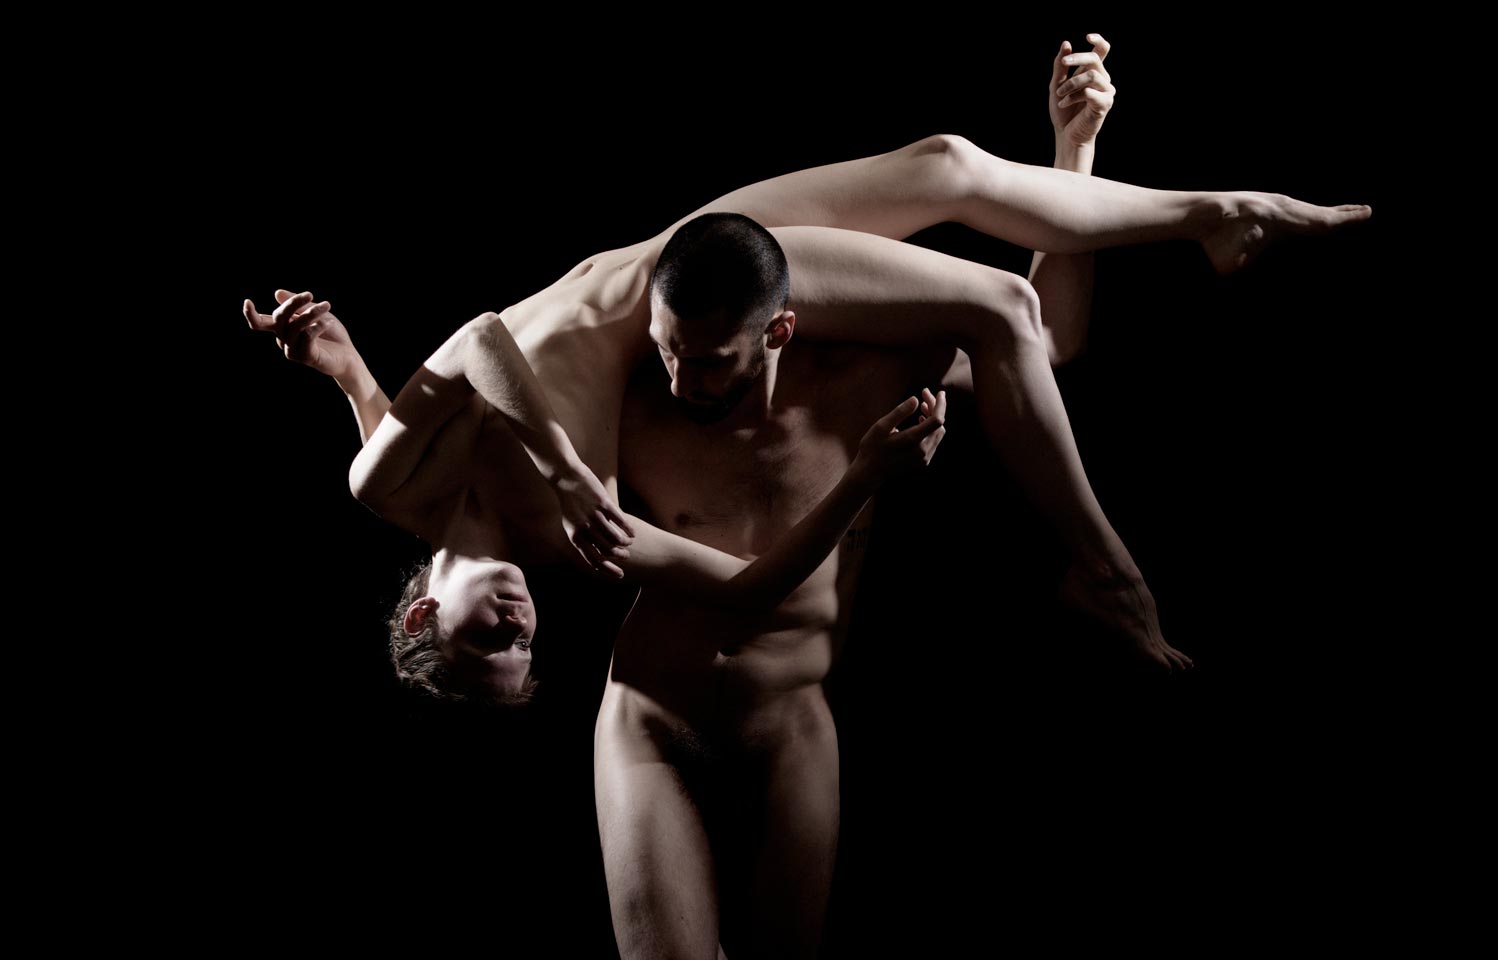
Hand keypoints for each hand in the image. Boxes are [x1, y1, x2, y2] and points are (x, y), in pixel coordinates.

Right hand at [245, 289, 360, 380]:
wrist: (349, 356)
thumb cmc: (331, 334)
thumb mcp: (315, 313)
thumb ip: (299, 305)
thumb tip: (277, 293)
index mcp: (282, 329)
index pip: (260, 323)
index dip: (251, 314)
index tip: (247, 302)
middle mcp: (284, 340)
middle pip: (280, 318)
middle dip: (293, 303)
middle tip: (310, 294)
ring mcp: (293, 350)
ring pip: (295, 326)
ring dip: (311, 313)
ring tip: (327, 306)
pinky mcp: (306, 357)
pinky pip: (306, 337)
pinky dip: (317, 326)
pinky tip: (328, 323)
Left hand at [553, 465, 636, 578]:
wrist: (567, 479)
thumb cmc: (571, 504)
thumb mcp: (572, 524)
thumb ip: (584, 538)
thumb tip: (598, 552)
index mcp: (575, 536)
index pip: (593, 560)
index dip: (608, 570)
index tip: (619, 574)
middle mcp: (585, 528)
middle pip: (607, 551)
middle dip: (619, 556)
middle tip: (626, 556)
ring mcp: (595, 516)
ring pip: (615, 537)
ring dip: (625, 543)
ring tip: (629, 543)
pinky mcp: (604, 504)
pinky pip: (621, 521)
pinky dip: (629, 530)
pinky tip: (633, 533)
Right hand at [850, 388, 946, 489]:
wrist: (870, 472)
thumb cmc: (872, 447)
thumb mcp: (881, 427)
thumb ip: (900, 413)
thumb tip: (915, 399)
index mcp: (913, 440)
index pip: (937, 420)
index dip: (940, 404)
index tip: (939, 392)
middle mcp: (922, 451)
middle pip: (939, 425)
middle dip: (935, 407)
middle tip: (924, 394)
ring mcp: (923, 458)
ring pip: (938, 433)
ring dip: (933, 418)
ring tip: (922, 406)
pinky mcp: (922, 462)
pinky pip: (933, 442)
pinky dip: (931, 429)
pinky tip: (920, 421)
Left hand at [1049, 33, 1114, 149]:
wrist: (1066, 136)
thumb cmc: (1063, 112)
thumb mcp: (1056, 85)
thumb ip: (1061, 66)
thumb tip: (1066, 44)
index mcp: (1092, 72)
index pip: (1102, 51)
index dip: (1099, 40)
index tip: (1088, 36)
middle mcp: (1103, 80)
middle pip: (1094, 59)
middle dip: (1077, 59)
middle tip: (1063, 65)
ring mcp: (1106, 92)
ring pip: (1091, 75)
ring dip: (1071, 84)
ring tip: (1060, 96)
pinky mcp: (1105, 104)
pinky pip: (1090, 92)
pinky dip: (1073, 96)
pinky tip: (1064, 103)